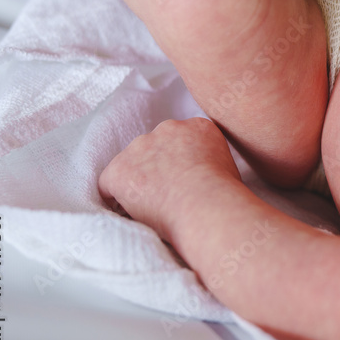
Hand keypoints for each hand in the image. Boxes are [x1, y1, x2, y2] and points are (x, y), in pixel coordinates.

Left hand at [98, 118, 240, 237]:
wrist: (205, 205)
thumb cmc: (224, 195)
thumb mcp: (230, 168)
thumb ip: (213, 161)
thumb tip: (206, 174)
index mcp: (198, 127)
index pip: (182, 140)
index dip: (181, 162)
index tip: (184, 179)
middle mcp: (167, 129)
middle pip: (155, 147)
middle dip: (158, 168)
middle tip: (169, 194)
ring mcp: (140, 147)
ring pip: (132, 164)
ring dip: (139, 181)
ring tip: (153, 206)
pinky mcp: (118, 169)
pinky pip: (109, 184)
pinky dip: (116, 197)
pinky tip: (131, 212)